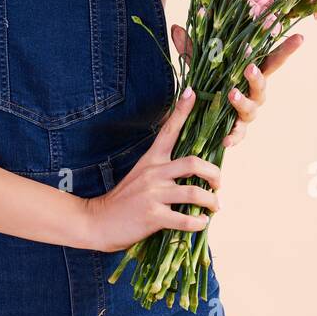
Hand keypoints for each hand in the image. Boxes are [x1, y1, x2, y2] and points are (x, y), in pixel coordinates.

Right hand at [86, 88, 221, 253]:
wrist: (98, 221)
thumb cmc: (123, 200)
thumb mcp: (140, 175)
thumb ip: (162, 171)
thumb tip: (190, 172)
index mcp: (151, 160)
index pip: (168, 130)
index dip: (182, 111)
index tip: (192, 93)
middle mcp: (153, 173)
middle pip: (193, 163)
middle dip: (214, 174)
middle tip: (217, 185)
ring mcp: (153, 195)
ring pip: (193, 193)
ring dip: (211, 202)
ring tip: (214, 207)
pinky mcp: (153, 216)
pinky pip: (185, 219)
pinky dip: (198, 222)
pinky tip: (201, 222)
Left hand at [171, 24, 303, 149]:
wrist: (199, 114)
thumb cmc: (209, 81)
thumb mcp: (199, 62)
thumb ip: (190, 46)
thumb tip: (175, 28)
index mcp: (251, 73)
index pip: (272, 59)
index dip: (287, 49)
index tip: (300, 38)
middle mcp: (254, 93)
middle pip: (262, 85)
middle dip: (257, 76)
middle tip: (249, 68)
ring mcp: (246, 112)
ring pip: (251, 108)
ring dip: (242, 101)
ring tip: (231, 94)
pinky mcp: (237, 130)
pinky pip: (238, 134)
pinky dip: (233, 137)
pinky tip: (226, 140)